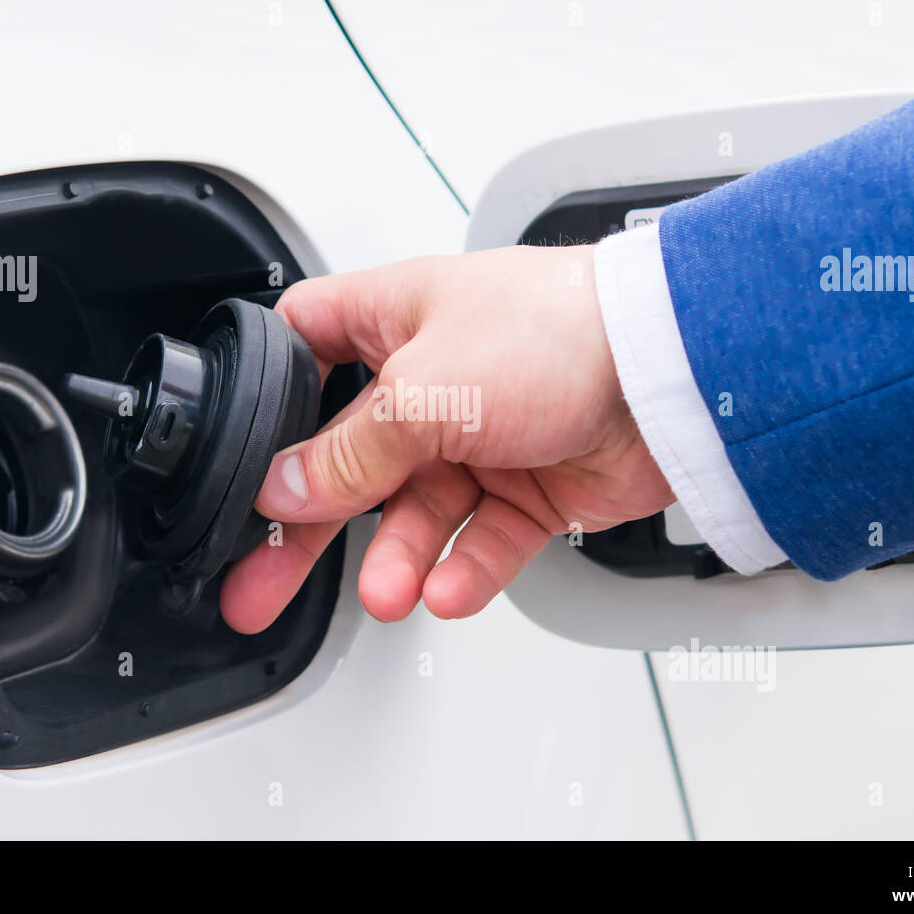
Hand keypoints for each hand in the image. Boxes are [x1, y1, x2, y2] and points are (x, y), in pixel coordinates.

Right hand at [219, 245, 673, 632]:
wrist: (672, 375)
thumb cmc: (559, 330)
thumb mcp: (423, 388)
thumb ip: (349, 450)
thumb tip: (285, 487)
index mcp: (391, 320)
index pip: (304, 348)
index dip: (267, 398)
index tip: (242, 455)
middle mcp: (430, 378)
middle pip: (347, 459)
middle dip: (307, 524)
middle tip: (262, 578)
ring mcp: (480, 436)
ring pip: (414, 513)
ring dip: (397, 558)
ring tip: (388, 593)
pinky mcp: (530, 488)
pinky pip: (479, 542)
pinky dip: (463, 570)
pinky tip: (447, 589)